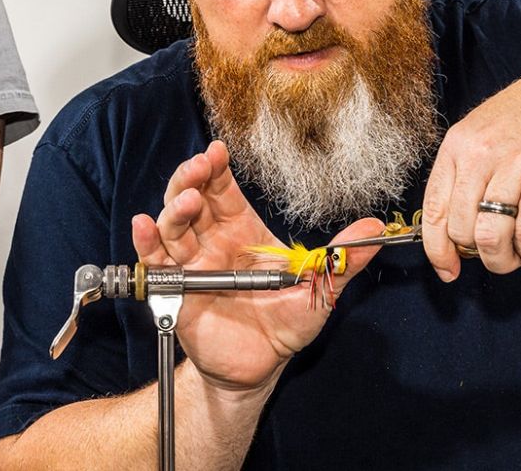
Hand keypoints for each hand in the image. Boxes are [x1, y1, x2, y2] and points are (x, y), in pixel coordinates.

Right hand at [131, 141, 382, 393]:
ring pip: (173, 224)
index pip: (224, 189)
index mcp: (242, 229)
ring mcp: (190, 263)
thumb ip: (342, 259)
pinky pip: (156, 262)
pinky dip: (146, 242)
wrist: (258, 367)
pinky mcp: (175, 290)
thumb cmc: (286, 322)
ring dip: (175, 207)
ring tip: (186, 201)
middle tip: (200, 167)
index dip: (218, 167)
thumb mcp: (319, 289)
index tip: (218, 151)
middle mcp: (212, 240)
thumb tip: (377, 230)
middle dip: (192, 178)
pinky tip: (144, 226)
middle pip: (193, 198)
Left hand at [421, 50, 520, 279]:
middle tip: (495, 256)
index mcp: (458, 145)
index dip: (437, 249)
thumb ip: (467, 173)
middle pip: (460, 230)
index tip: (447, 269)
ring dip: (503, 259)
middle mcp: (479, 154)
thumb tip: (455, 229)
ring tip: (517, 256)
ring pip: (489, 236)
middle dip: (477, 256)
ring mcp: (514, 164)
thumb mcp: (485, 132)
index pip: (433, 209)